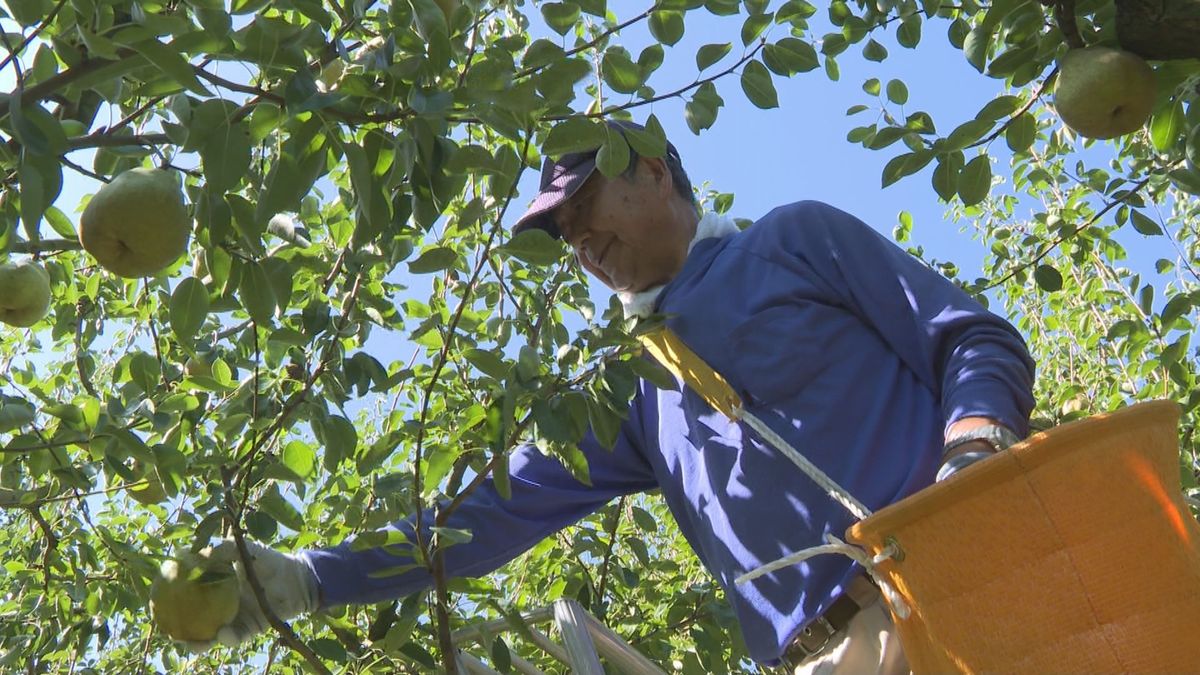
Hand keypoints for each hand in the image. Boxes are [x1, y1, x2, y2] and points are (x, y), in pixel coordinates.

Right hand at [181, 539, 318, 651]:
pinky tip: (222, 633)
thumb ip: (218, 550)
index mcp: (213, 590)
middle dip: (179, 633)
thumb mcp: (240, 549)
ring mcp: (234, 621)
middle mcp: (220, 608)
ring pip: (211, 638)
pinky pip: (235, 638)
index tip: (155, 604)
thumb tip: (189, 553)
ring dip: (199, 644)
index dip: (169, 605)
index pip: (186, 600)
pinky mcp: (250, 631)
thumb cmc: (267, 560)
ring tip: (193, 643)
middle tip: (169, 632)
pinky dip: (228, 638)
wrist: (295, 576)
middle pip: (193, 626)